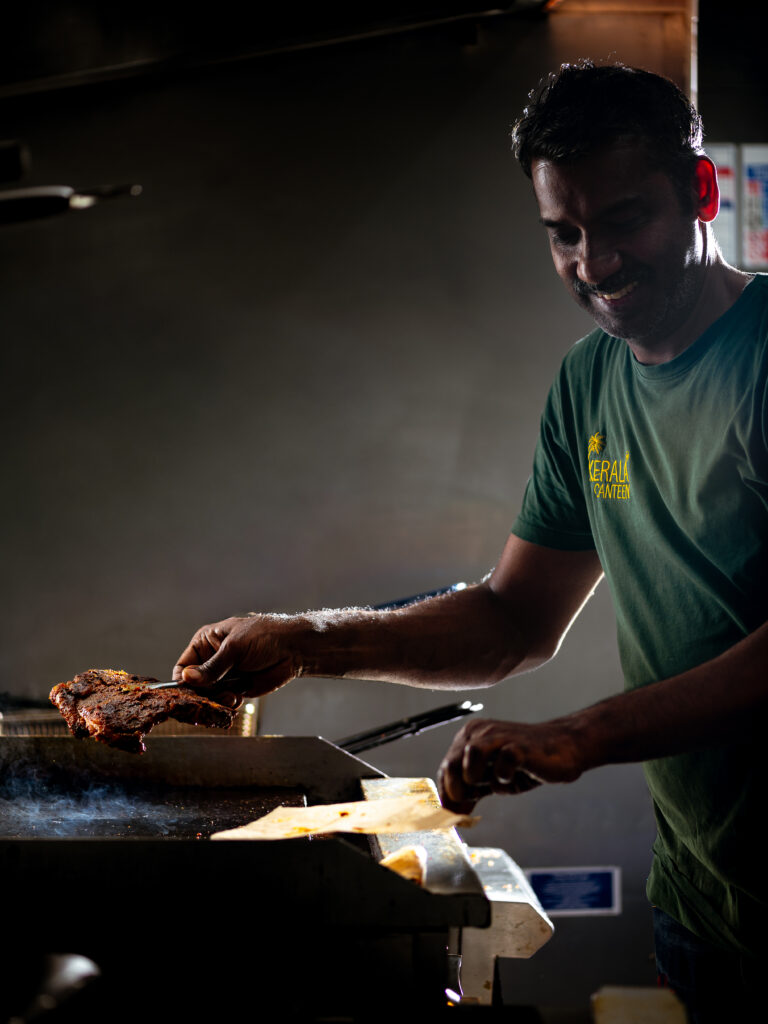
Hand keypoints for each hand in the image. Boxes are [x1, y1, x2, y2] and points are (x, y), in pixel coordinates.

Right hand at [173, 614, 300, 702]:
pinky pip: (224, 701)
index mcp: (206, 642)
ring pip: (209, 696)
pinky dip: (227, 703)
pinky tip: (237, 698)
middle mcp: (212, 660)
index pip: (183, 666)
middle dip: (202, 693)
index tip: (188, 691)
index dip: (183, 680)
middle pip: (194, 685)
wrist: (294, 648)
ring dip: (216, 699)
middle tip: (210, 697)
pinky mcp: (238, 688)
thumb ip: (212, 667)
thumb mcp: (234, 648)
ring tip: (230, 695)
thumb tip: (187, 678)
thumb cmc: (264, 636)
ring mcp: (225, 675)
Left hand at [437, 716, 584, 812]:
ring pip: (472, 755)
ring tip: (489, 785)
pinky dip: (504, 776)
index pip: (446, 767)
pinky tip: (512, 777)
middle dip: (456, 790)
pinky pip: (504, 761)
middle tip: (467, 805)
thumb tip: (451, 813)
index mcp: (470, 737)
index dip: (445, 793)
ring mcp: (500, 737)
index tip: (451, 813)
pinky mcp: (520, 746)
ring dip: (476, 777)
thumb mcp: (493, 778)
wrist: (563, 748)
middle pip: (452, 762)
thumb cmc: (525, 763)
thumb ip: (472, 791)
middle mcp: (481, 732)